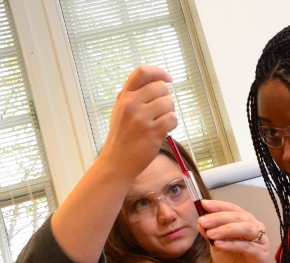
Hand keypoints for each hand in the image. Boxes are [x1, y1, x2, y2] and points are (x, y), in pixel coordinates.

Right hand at [99, 65, 177, 179]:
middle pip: (161, 87)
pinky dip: (172, 125)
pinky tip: (164, 130)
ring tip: (160, 122)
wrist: (116, 163)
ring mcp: (141, 118)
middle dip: (166, 98)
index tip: (168, 78)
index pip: (142, 72)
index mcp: (124, 96)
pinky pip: (172, 119)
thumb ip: (135, 95)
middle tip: (161, 111)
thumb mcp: (121, 110)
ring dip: (170, 112)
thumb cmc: (121, 138)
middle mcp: (131, 104)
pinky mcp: (152, 132)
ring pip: (169, 103)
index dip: (159, 72)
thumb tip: (159, 81)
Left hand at [197, 199, 268, 262]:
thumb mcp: (216, 244)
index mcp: (245, 221)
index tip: (204, 204)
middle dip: (219, 217)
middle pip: (239, 216)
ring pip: (246, 228)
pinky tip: (219, 244)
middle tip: (203, 221)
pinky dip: (232, 244)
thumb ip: (210, 232)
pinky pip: (247, 246)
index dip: (219, 205)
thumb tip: (200, 220)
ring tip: (211, 233)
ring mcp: (261, 240)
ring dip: (226, 229)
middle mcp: (255, 227)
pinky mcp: (261, 254)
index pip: (233, 209)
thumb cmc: (231, 261)